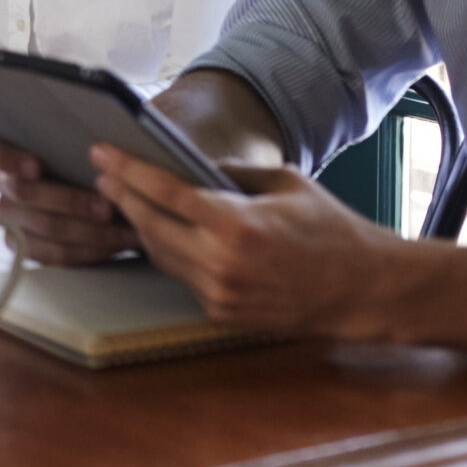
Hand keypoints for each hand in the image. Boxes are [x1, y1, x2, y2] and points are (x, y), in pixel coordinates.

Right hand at [0, 133, 137, 263]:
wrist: (64, 174)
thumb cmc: (64, 147)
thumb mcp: (60, 133)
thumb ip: (67, 135)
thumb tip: (99, 142)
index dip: (10, 159)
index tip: (37, 166)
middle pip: (25, 194)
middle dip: (71, 202)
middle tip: (108, 208)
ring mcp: (8, 214)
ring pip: (44, 228)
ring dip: (89, 232)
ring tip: (124, 231)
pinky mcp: (22, 243)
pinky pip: (53, 254)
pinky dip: (88, 251)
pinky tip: (115, 245)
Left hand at [92, 145, 401, 335]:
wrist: (363, 290)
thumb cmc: (330, 229)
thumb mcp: (285, 183)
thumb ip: (232, 173)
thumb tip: (191, 164)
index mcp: (237, 224)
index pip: (164, 192)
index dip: (127, 171)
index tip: (102, 152)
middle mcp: (221, 263)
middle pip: (150, 225)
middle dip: (122, 197)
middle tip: (105, 175)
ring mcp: (220, 293)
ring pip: (160, 254)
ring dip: (141, 226)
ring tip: (128, 199)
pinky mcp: (222, 313)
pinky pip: (182, 277)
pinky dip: (171, 253)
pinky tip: (165, 233)